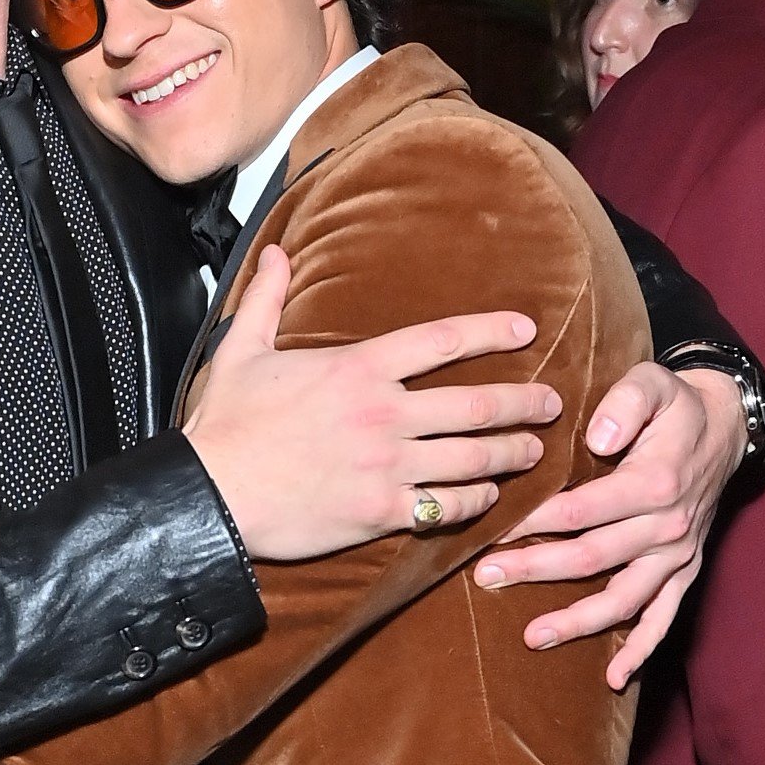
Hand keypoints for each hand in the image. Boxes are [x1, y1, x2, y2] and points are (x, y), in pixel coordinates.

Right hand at [185, 245, 559, 561]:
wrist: (212, 496)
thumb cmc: (227, 424)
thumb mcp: (242, 350)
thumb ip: (267, 299)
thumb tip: (274, 252)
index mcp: (358, 369)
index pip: (442, 341)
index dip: (491, 331)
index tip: (525, 330)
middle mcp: (384, 414)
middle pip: (477, 404)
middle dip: (525, 403)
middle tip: (552, 403)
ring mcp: (388, 466)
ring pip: (473, 457)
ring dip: (513, 452)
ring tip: (535, 449)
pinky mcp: (381, 512)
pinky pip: (447, 506)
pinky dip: (476, 500)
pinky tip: (488, 495)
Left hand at [477, 362, 744, 686]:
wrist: (725, 426)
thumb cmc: (674, 404)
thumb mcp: (653, 382)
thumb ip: (624, 402)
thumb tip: (595, 438)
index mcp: (654, 482)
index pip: (583, 510)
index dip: (536, 522)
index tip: (493, 529)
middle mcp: (668, 526)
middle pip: (593, 558)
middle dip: (536, 570)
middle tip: (486, 577)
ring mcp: (677, 555)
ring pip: (624, 599)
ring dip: (578, 622)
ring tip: (532, 637)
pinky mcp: (685, 571)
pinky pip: (665, 618)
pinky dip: (641, 649)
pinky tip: (612, 677)